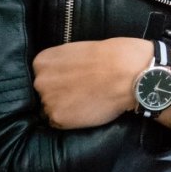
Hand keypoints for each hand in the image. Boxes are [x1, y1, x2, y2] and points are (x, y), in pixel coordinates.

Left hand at [32, 37, 149, 128]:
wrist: (130, 74)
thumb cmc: (115, 55)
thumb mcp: (83, 49)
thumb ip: (67, 61)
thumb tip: (67, 71)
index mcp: (43, 60)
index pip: (43, 74)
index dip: (60, 77)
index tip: (75, 78)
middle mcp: (40, 80)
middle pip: (45, 92)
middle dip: (61, 92)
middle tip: (82, 90)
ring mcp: (47, 100)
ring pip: (52, 108)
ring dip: (66, 107)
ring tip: (87, 101)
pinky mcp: (58, 118)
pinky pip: (60, 122)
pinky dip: (72, 120)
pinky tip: (88, 110)